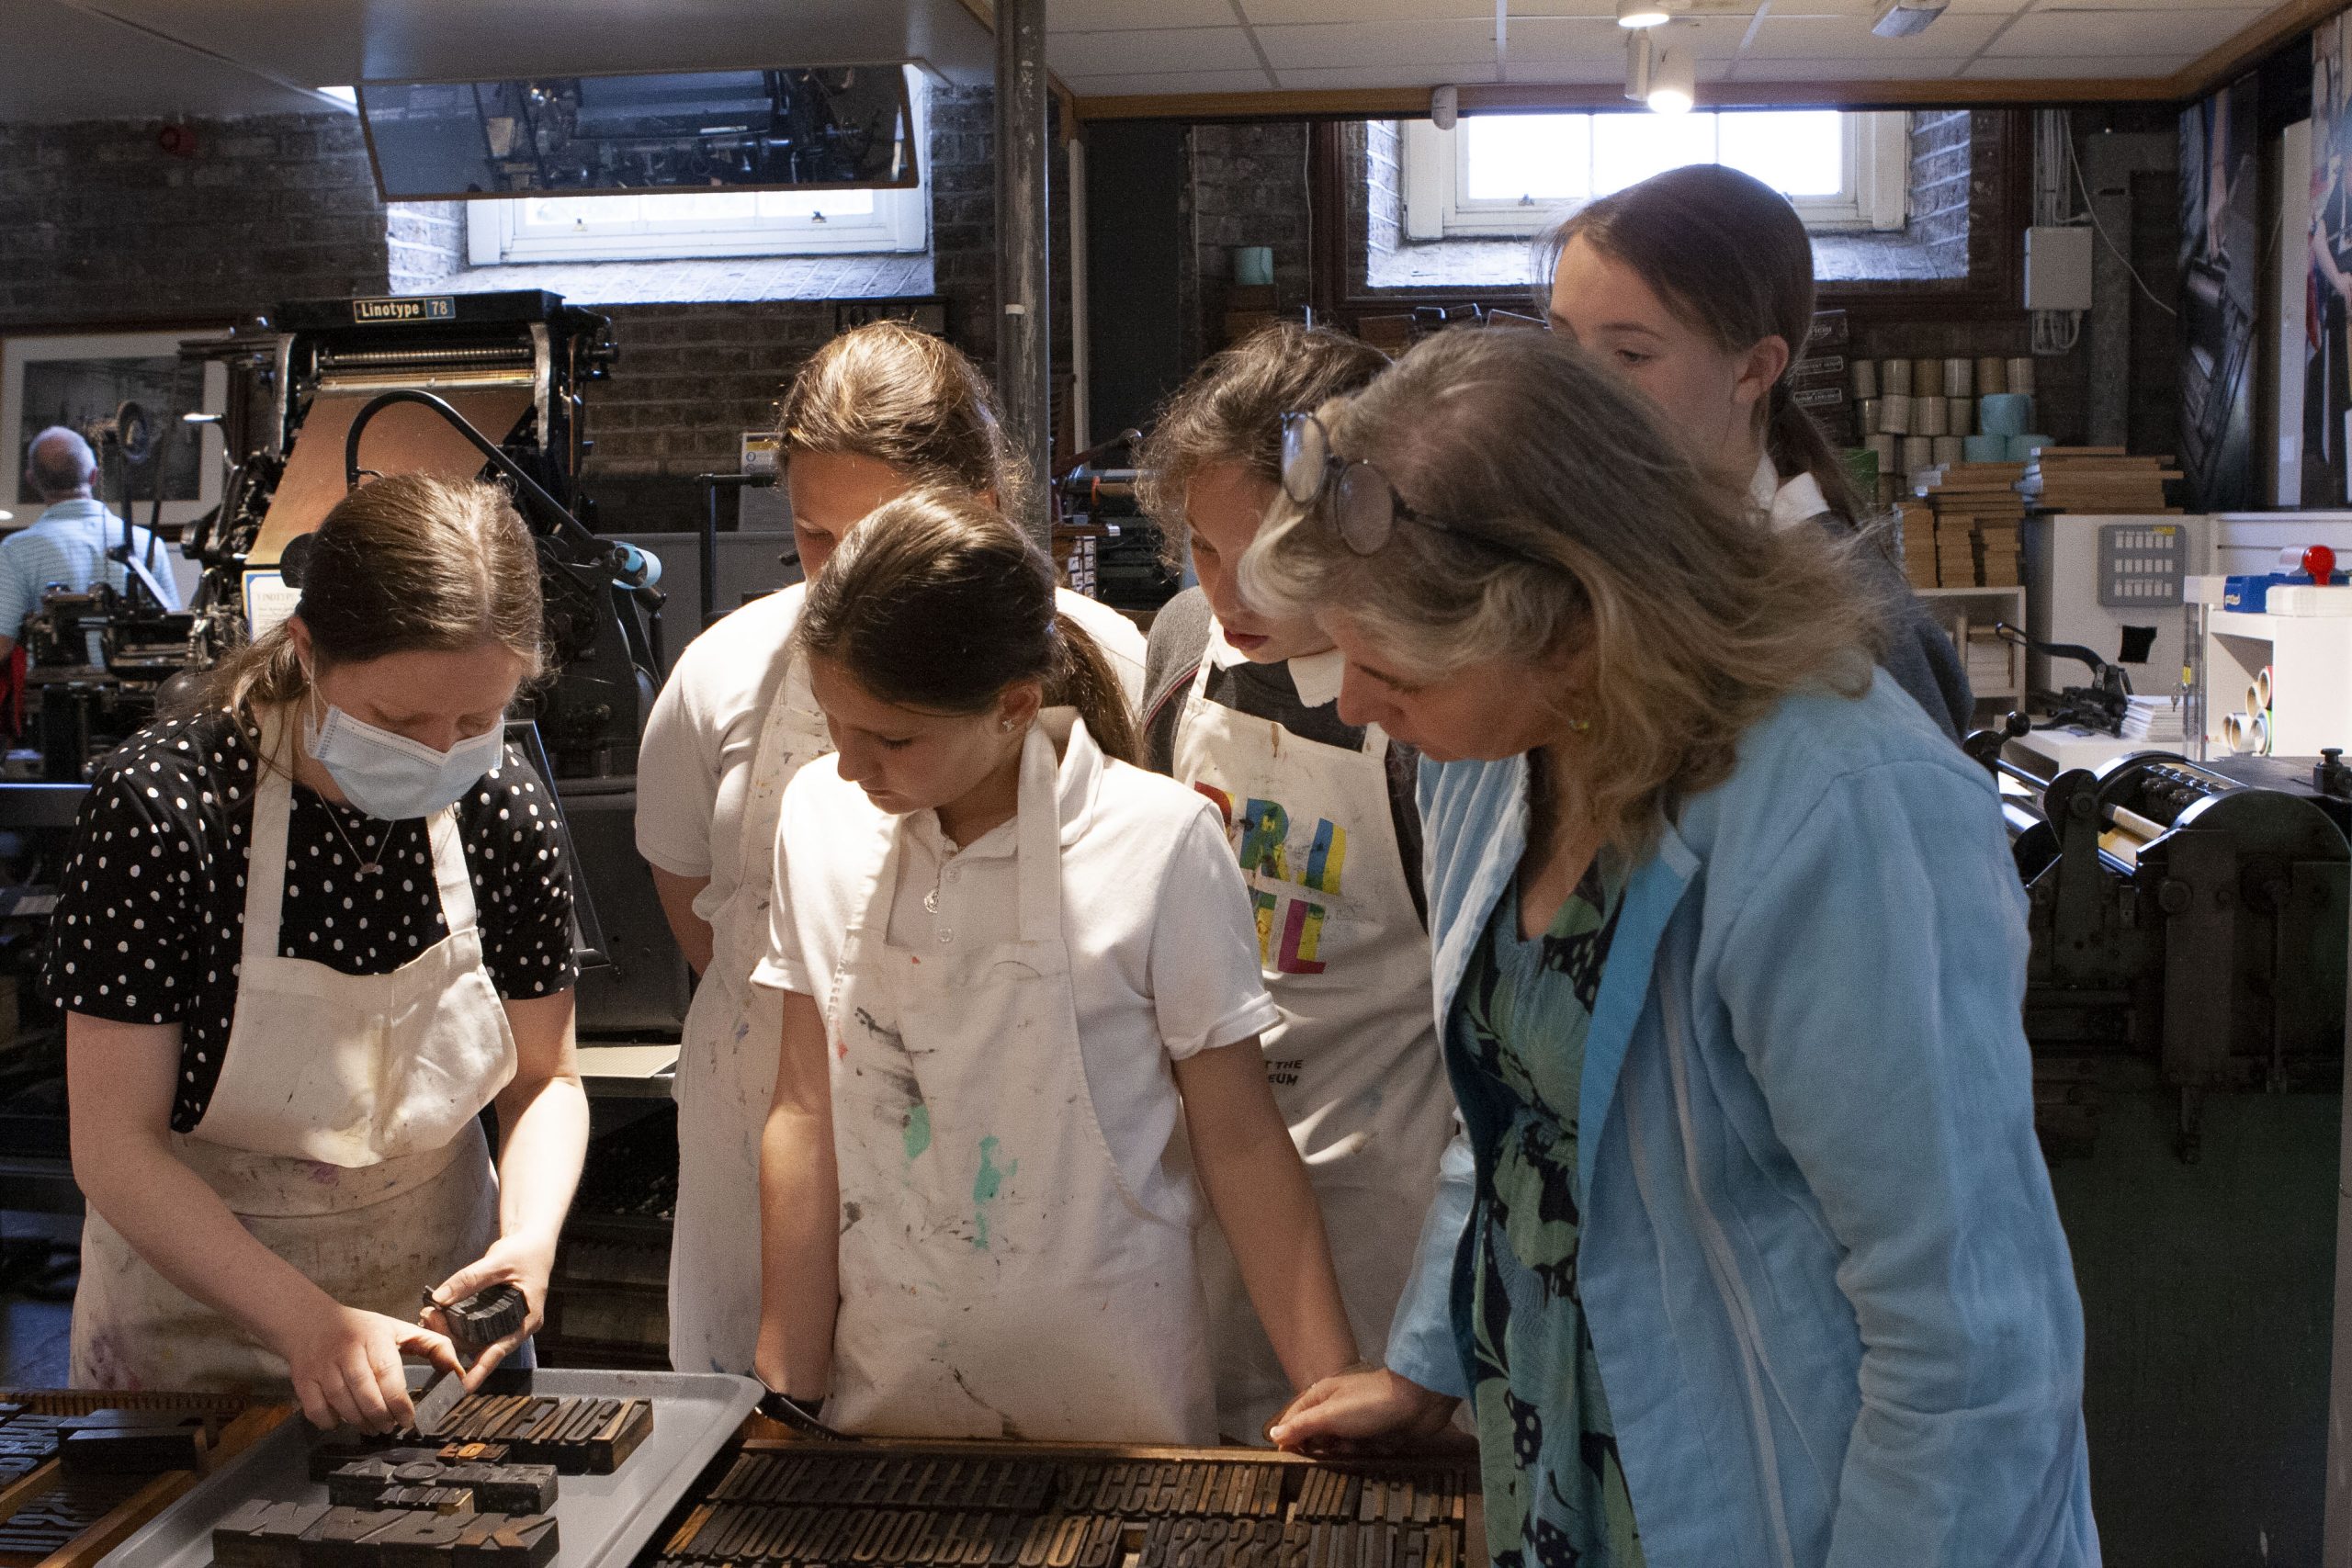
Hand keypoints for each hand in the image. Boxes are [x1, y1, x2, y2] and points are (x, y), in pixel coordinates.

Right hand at [278, 1305, 462, 1431]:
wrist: (310, 1322)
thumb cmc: (361, 1329)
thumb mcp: (398, 1329)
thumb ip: (432, 1346)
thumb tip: (459, 1372)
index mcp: (373, 1337)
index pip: (388, 1374)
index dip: (399, 1402)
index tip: (408, 1419)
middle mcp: (346, 1352)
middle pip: (366, 1395)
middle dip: (382, 1417)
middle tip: (391, 1426)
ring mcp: (322, 1367)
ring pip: (343, 1406)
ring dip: (361, 1423)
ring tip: (374, 1426)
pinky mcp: (303, 1381)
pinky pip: (317, 1412)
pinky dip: (331, 1422)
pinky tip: (343, 1420)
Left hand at [420, 1235, 553, 1386]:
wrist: (534, 1240)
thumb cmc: (527, 1251)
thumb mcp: (499, 1261)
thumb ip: (469, 1279)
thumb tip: (440, 1297)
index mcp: (528, 1318)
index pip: (501, 1349)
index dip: (481, 1368)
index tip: (464, 1385)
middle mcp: (517, 1325)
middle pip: (483, 1345)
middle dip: (454, 1341)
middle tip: (431, 1324)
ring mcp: (506, 1321)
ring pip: (476, 1337)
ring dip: (452, 1331)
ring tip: (431, 1317)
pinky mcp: (496, 1314)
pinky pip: (475, 1325)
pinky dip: (457, 1322)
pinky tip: (441, 1314)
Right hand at [1267, 1367, 1461, 1453]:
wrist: (1418, 1401)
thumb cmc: (1369, 1405)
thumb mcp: (1330, 1414)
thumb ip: (1302, 1425)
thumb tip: (1273, 1434)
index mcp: (1321, 1396)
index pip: (1293, 1420)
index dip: (1289, 1440)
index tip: (1288, 1462)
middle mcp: (1336, 1407)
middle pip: (1317, 1436)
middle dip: (1323, 1450)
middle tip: (1333, 1454)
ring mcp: (1357, 1421)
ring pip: (1340, 1447)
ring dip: (1348, 1452)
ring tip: (1359, 1449)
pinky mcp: (1376, 1434)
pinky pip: (1362, 1451)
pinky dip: (1367, 1453)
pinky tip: (1377, 1451)